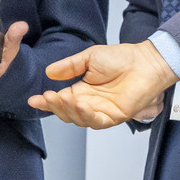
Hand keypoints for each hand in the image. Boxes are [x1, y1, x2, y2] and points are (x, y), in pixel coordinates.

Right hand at [29, 42, 179, 128]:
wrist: (145, 61)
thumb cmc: (122, 58)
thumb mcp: (89, 58)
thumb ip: (69, 66)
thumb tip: (49, 72)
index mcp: (82, 91)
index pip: (60, 101)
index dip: (47, 102)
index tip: (34, 99)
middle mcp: (90, 104)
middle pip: (66, 113)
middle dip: (55, 107)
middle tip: (47, 97)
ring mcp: (102, 111)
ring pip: (79, 119)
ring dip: (68, 110)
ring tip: (61, 98)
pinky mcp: (115, 116)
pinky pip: (97, 121)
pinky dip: (86, 115)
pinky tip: (79, 104)